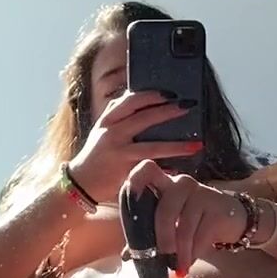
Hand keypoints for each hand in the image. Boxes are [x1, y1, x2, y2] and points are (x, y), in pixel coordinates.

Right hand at [70, 89, 200, 205]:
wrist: (80, 184)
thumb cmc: (95, 155)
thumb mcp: (101, 130)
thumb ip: (117, 115)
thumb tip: (139, 97)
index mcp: (107, 121)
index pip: (130, 101)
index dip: (151, 95)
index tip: (169, 93)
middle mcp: (112, 135)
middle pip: (144, 118)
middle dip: (169, 112)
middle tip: (188, 107)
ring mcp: (119, 154)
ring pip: (152, 147)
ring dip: (176, 146)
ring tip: (196, 144)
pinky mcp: (125, 173)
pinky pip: (150, 169)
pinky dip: (166, 169)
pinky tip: (181, 169)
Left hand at [129, 160, 246, 275]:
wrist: (228, 219)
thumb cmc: (191, 221)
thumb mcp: (169, 225)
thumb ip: (148, 235)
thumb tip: (126, 256)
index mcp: (164, 184)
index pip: (148, 170)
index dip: (137, 180)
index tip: (132, 197)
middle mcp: (181, 184)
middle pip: (164, 210)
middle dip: (162, 238)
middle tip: (162, 257)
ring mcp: (201, 193)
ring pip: (184, 227)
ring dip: (179, 253)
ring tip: (177, 268)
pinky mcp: (217, 208)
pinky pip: (201, 235)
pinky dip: (193, 254)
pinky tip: (188, 265)